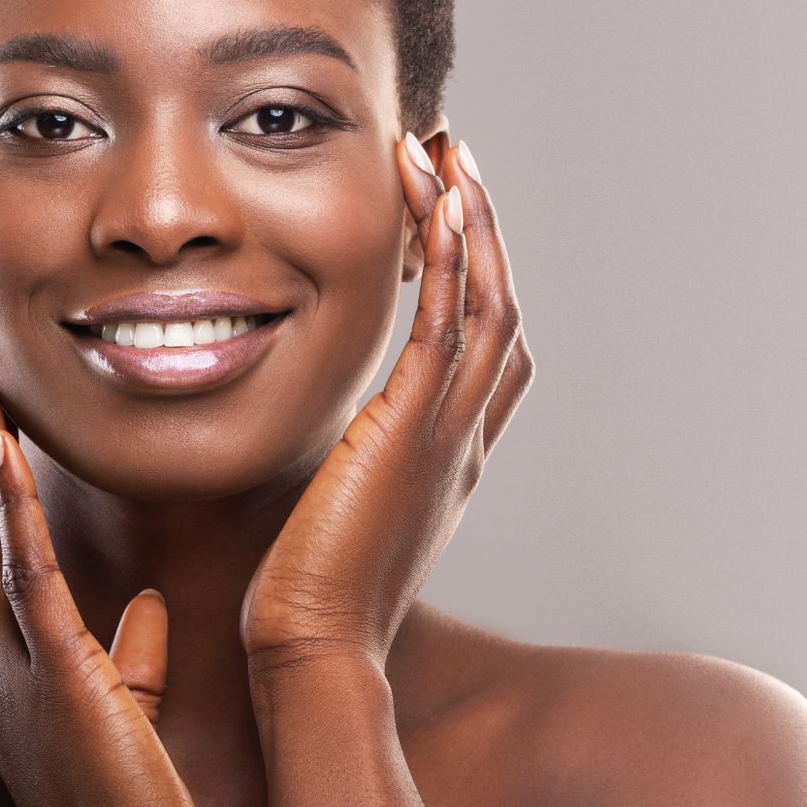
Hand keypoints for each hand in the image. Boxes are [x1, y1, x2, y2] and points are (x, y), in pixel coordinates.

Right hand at [0, 375, 208, 806]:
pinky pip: (27, 578)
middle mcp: (6, 668)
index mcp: (22, 680)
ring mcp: (24, 670)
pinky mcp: (59, 675)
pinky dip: (14, 513)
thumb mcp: (127, 724)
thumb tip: (146, 606)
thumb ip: (133, 664)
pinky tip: (6, 459)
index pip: (1, 570)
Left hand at [240, 132, 534, 668]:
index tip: (447, 209)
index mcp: (448, 460)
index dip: (480, 273)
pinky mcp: (411, 434)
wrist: (312, 656)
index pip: (487, 349)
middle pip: (501, 308)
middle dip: (482, 226)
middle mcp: (464, 441)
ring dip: (471, 221)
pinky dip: (453, 261)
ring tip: (445, 149)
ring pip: (488, 303)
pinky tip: (440, 202)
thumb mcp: (335, 516)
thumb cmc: (305, 602)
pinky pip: (447, 328)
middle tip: (454, 153)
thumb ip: (342, 469)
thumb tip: (316, 445)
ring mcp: (447, 437)